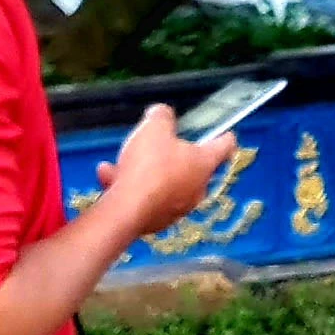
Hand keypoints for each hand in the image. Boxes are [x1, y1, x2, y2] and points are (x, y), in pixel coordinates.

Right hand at [92, 105, 236, 236]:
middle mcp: (196, 189)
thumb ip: (161, 117)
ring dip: (142, 172)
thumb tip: (161, 113)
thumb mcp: (154, 129)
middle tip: (157, 146)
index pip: (224, 147)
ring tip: (120, 163)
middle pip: (191, 167)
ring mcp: (177, 208)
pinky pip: (144, 199)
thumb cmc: (148, 165)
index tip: (225, 133)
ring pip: (162, 183)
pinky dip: (129, 188)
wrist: (127, 210)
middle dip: (172, 156)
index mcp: (204, 163)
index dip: (224, 137)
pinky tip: (108, 178)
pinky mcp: (156, 222)